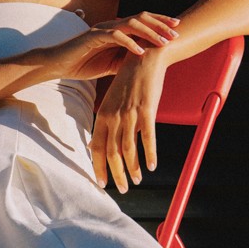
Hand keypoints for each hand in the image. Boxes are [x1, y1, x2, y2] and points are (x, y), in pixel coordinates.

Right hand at [44, 10, 180, 84]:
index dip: (160, 22)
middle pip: (141, 18)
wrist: (59, 64)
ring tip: (163, 42)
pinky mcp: (93, 37)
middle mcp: (112, 25)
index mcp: (117, 29)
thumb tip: (146, 64)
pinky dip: (129, 43)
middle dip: (161, 24)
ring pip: (131, 24)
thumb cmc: (84, 63)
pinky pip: (115, 37)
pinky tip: (140, 51)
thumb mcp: (111, 64)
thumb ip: (127, 60)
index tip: (178, 29)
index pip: (142, 20)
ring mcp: (102, 29)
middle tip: (177, 32)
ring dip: (149, 32)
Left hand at [90, 31, 179, 191]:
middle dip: (116, 175)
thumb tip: (96, 145)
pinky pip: (148, 137)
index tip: (102, 183)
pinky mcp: (147, 110)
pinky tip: (152, 166)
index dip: (99, 167)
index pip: (97, 147)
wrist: (145, 57)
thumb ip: (108, 124)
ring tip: (137, 181)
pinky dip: (150, 153)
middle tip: (122, 190)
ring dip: (133, 168)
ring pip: (129, 149)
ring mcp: (130, 114)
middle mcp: (113, 116)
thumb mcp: (113, 102)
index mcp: (103, 115)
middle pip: (112, 152)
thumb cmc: (130, 82)